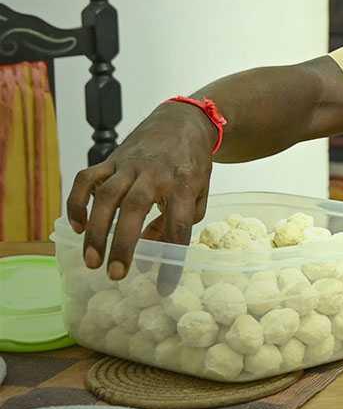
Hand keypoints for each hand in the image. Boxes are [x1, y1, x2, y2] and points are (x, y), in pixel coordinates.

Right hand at [66, 102, 215, 290]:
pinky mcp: (110, 159)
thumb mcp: (199, 192)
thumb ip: (181, 220)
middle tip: (116, 274)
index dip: (172, 257)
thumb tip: (152, 247)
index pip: (179, 225)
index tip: (164, 286)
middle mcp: (155, 173)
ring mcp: (129, 164)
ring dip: (97, 230)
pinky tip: (77, 227)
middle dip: (124, 244)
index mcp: (183, 183)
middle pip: (135, 208)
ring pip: (106, 195)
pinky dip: (77, 202)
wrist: (182, 121)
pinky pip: (86, 179)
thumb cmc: (192, 164)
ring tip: (91, 261)